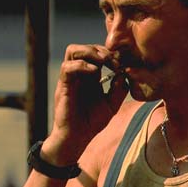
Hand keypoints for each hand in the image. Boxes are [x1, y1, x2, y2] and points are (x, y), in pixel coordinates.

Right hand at [43, 44, 127, 162]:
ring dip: (89, 52)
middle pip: (82, 47)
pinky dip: (81, 65)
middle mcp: (78, 74)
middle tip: (113, 59)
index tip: (121, 62)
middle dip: (99, 49)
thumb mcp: (111, 105)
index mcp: (89, 77)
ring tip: (103, 61)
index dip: (109, 53)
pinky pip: (67, 68)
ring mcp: (69, 79)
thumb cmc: (91, 123)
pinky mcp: (63, 87)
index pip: (95, 53)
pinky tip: (94, 72)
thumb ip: (119, 90)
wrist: (76, 139)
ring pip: (72, 51)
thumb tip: (124, 73)